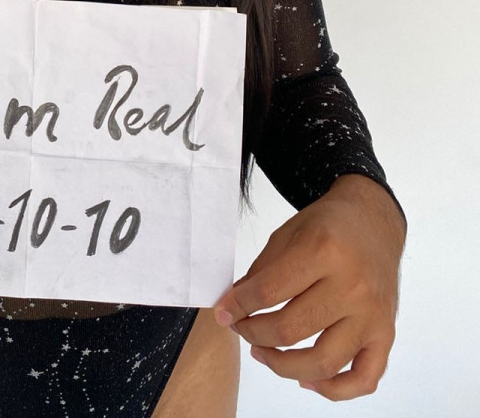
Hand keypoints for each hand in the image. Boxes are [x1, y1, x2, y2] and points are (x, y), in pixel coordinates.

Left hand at [213, 175, 405, 399]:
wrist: (374, 220)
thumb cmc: (328, 225)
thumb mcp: (287, 233)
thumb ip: (262, 271)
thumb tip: (235, 307)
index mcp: (324, 251)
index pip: (269, 292)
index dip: (238, 306)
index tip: (223, 311)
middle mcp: (352, 286)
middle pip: (291, 330)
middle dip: (254, 334)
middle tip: (241, 328)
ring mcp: (372, 315)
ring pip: (323, 363)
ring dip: (282, 366)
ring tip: (262, 352)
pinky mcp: (386, 334)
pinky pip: (364, 378)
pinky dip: (333, 390)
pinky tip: (306, 380)